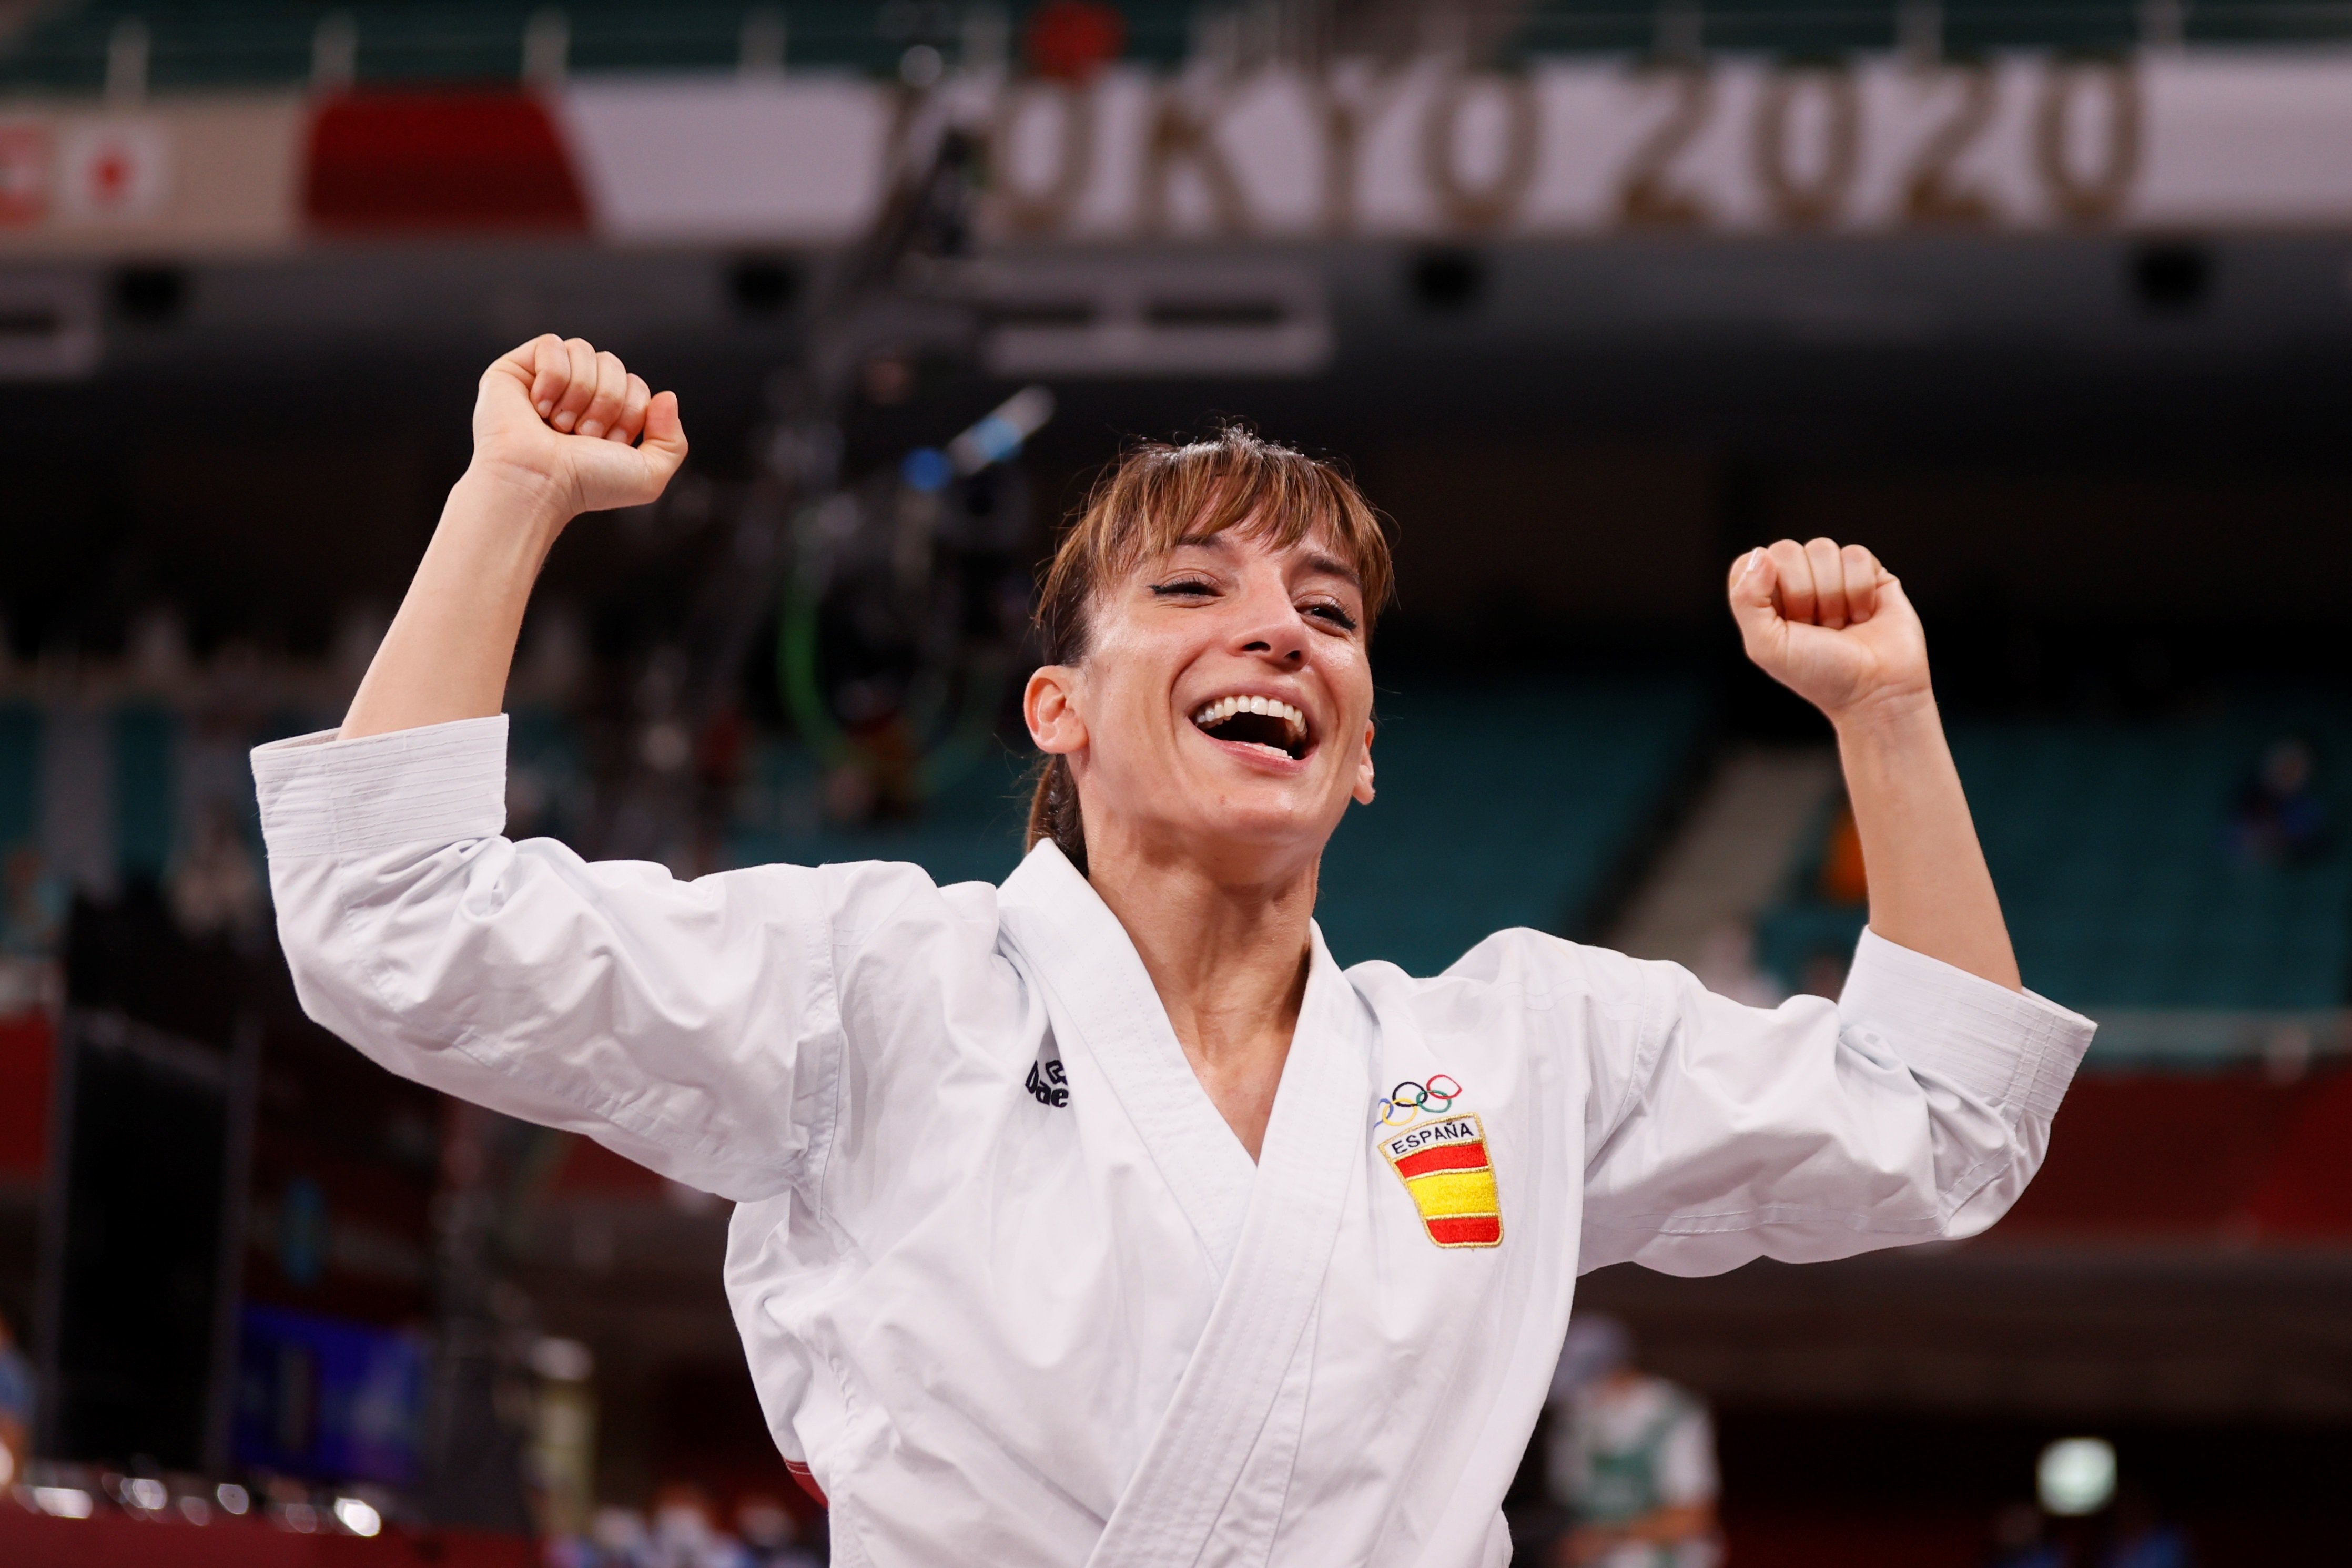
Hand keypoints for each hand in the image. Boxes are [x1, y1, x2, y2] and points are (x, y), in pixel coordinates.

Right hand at [470, 334, 687, 521]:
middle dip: (607, 401)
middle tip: (583, 434)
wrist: (540, 482)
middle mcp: (575, 396)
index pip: (635, 384)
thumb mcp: (648, 476)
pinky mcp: (515, 370)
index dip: (630, 410)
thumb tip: (667, 396)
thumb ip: (673, 441)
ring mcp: (544, 381)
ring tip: (560, 425)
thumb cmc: (587, 484)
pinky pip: (551, 345)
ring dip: (580, 393)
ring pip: (583, 351)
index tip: (608, 442)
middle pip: (612, 363)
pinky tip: (539, 407)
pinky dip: (553, 377)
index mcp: (604, 416)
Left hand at [1728, 538, 1928, 724]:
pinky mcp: (1869, 573)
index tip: (1784, 620)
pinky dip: (1860, 590)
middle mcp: (1797, 581)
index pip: (1749, 561)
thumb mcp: (1767, 646)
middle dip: (1803, 594)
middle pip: (1786, 550)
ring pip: (1823, 548)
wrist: (1875, 690)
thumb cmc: (1819, 674)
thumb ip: (1746, 599)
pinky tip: (1863, 615)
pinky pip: (1857, 555)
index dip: (1765, 587)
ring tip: (1839, 624)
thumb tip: (1759, 554)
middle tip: (1816, 627)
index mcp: (1766, 599)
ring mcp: (1833, 575)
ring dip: (1833, 595)